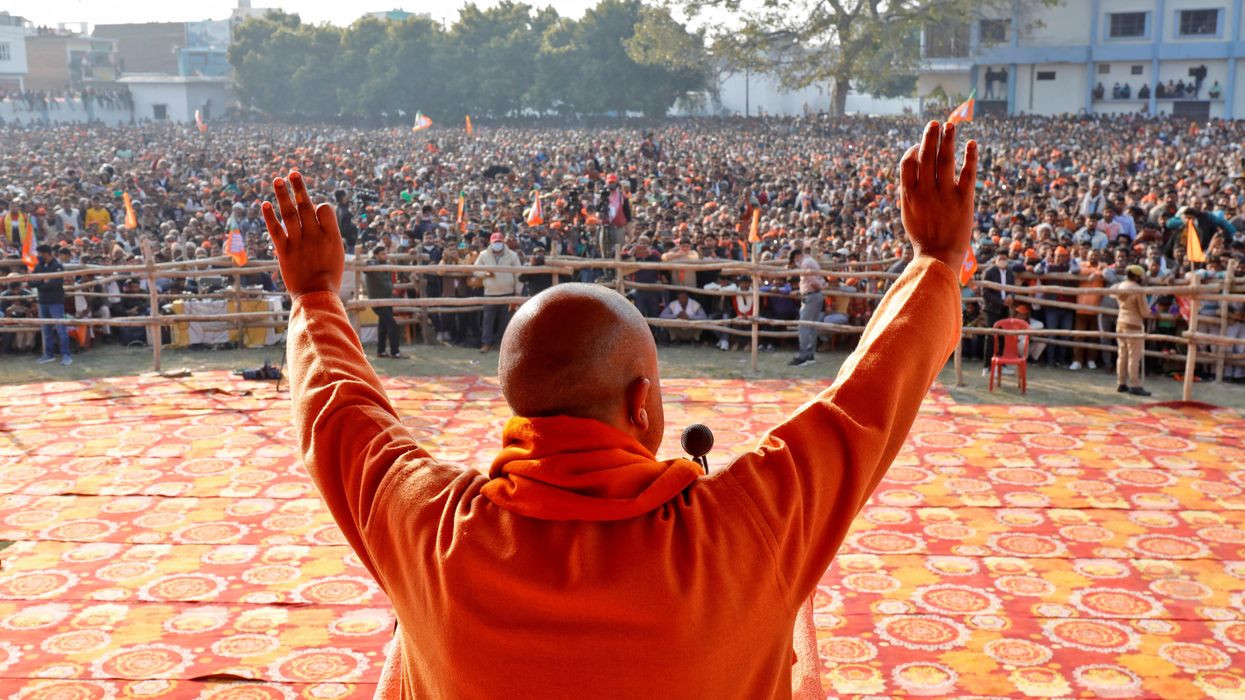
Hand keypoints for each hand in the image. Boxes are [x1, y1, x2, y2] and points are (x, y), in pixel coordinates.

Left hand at [261, 171, 343, 300]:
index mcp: (332, 236)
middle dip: (299, 187)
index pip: (324, 209)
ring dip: (283, 195)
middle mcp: (315, 235)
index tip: (315, 210)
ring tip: (278, 179)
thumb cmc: (329, 278)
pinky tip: (265, 203)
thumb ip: (327, 235)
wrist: (316, 296)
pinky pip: (275, 229)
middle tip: (293, 172)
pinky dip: (269, 216)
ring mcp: (299, 241)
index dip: (319, 206)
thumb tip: (317, 217)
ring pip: (290, 213)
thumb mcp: (336, 254)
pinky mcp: (284, 250)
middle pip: (306, 205)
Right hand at [899, 121, 977, 271]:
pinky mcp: (963, 201)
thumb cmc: (923, 236)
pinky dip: (970, 157)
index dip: (914, 149)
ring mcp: (944, 195)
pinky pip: (967, 174)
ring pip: (945, 160)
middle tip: (936, 122)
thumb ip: (910, 190)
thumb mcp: (909, 212)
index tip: (921, 145)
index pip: (908, 162)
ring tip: (951, 125)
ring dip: (948, 140)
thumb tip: (913, 167)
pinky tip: (971, 143)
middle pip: (926, 156)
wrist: (938, 258)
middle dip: (930, 136)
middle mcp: (925, 192)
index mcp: (908, 194)